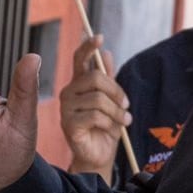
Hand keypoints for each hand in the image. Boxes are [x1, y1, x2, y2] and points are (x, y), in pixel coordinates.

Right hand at [59, 34, 129, 175]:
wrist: (99, 155)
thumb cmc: (105, 127)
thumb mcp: (112, 101)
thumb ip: (108, 79)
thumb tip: (106, 53)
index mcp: (78, 84)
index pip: (79, 59)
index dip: (88, 47)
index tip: (99, 37)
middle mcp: (68, 92)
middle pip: (95, 79)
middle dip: (116, 92)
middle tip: (126, 105)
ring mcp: (66, 109)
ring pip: (98, 99)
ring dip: (117, 112)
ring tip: (124, 121)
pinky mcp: (68, 124)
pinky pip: (94, 116)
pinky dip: (109, 123)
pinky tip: (111, 130)